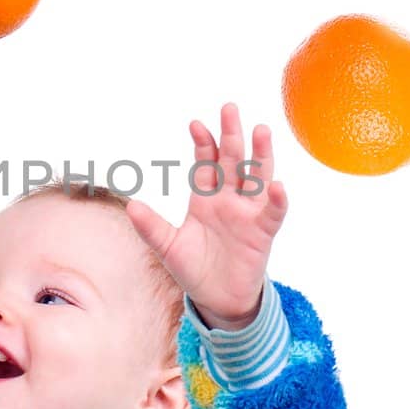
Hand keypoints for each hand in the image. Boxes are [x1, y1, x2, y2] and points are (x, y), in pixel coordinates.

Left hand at [125, 103, 287, 327]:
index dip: (202, 144)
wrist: (217, 300)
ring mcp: (247, 213)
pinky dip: (277, 199)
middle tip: (229, 109)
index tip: (196, 124)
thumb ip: (152, 228)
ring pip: (256, 177)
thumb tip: (130, 206)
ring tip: (261, 130)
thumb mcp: (169, 248)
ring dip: (260, 155)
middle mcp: (228, 200)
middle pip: (232, 161)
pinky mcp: (263, 232)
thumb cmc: (194, 269)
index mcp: (204, 199)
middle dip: (230, 135)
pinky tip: (279, 185)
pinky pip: (272, 212)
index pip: (205, 164)